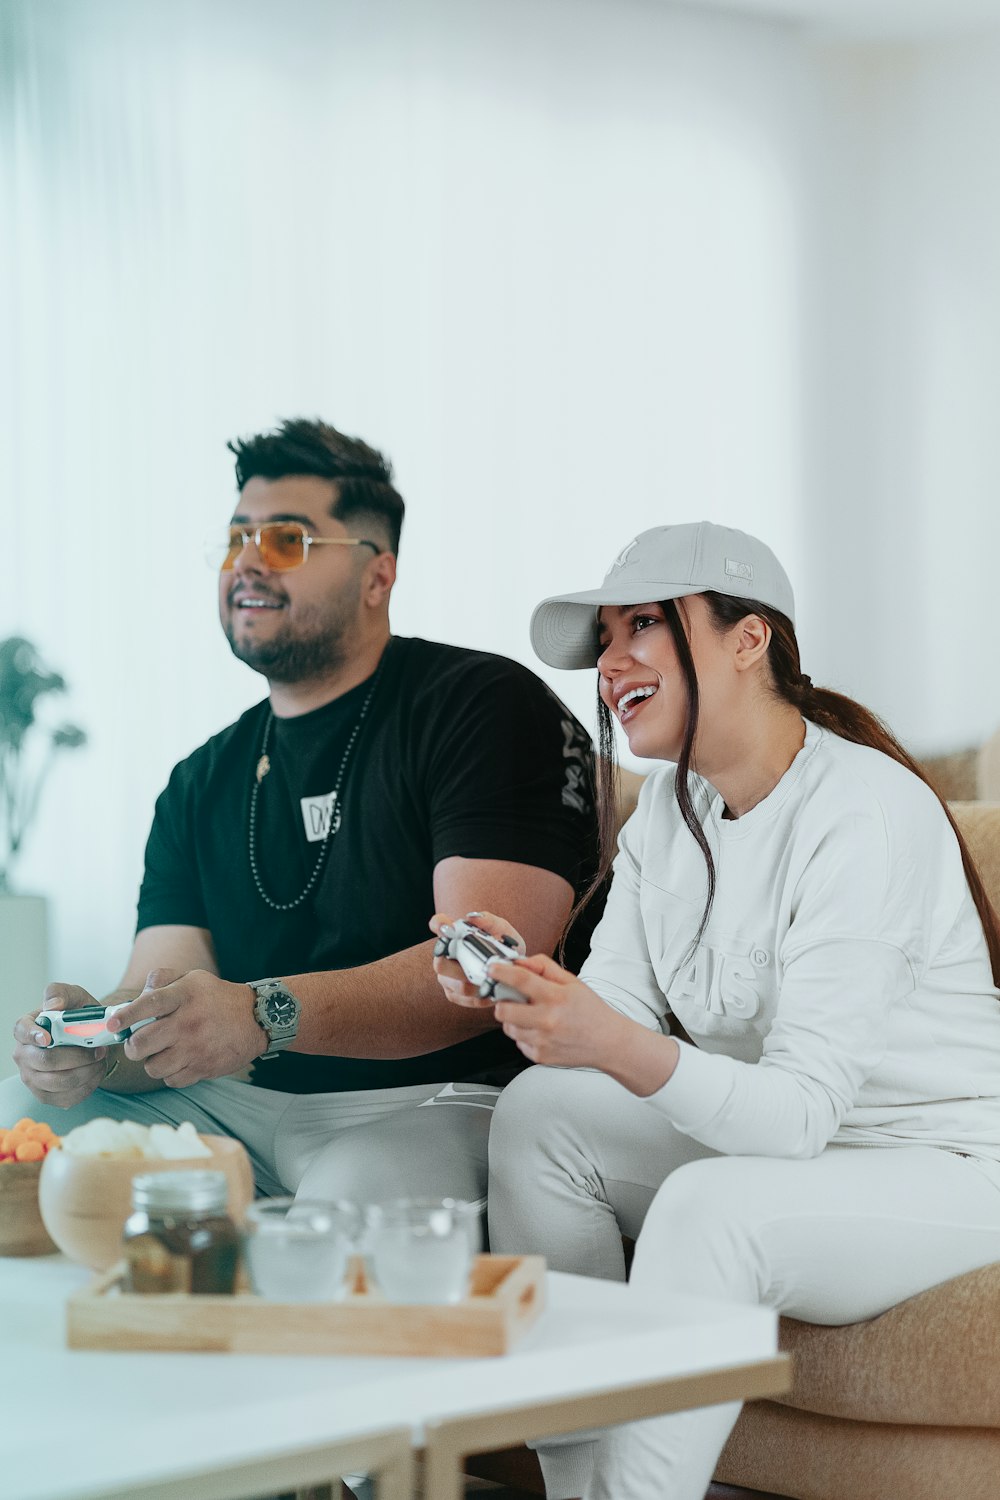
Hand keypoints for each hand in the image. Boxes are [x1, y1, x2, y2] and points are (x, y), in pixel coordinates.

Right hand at [12, 983, 110, 1108]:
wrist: (92, 1037)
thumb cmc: (78, 1016)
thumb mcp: (74, 996)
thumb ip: (61, 993)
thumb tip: (53, 1006)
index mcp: (26, 1029)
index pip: (21, 1030)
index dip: (33, 1035)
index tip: (49, 1038)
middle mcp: (24, 1055)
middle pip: (45, 1061)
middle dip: (77, 1056)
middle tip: (99, 1049)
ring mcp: (33, 1078)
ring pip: (59, 1082)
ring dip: (87, 1071)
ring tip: (100, 1059)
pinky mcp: (47, 1096)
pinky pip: (67, 1097)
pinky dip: (88, 1085)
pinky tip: (96, 1072)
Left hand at [107, 969, 265, 1088]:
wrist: (256, 1020)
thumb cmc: (218, 998)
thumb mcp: (194, 978)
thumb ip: (163, 979)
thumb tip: (138, 996)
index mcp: (184, 995)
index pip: (149, 1005)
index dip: (126, 1016)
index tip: (112, 1024)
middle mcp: (188, 1023)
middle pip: (142, 1044)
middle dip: (133, 1046)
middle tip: (138, 1043)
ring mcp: (196, 1049)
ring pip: (152, 1067)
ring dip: (152, 1061)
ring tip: (162, 1052)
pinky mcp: (203, 1069)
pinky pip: (171, 1080)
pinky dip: (170, 1073)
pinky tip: (179, 1061)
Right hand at [429, 911, 526, 1008]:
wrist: (512, 968)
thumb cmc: (504, 945)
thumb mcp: (502, 930)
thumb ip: (489, 921)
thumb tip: (474, 917)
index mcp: (455, 934)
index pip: (439, 923)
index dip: (439, 925)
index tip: (448, 927)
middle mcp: (445, 955)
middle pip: (440, 963)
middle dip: (458, 967)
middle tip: (477, 966)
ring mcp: (447, 976)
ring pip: (452, 984)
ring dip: (472, 984)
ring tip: (489, 981)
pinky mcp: (454, 994)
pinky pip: (462, 998)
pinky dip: (478, 996)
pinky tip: (489, 991)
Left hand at [488, 952, 633, 1070]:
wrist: (608, 1043)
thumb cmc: (591, 1011)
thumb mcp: (572, 982)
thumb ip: (544, 967)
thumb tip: (521, 961)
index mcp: (556, 997)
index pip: (520, 980)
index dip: (501, 972)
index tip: (492, 969)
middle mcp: (547, 1020)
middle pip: (504, 1010)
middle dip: (503, 1002)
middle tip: (512, 999)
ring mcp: (542, 1041)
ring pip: (508, 1028)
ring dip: (514, 1020)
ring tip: (532, 1016)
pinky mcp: (540, 1056)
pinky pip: (519, 1043)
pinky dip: (525, 1035)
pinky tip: (541, 1031)